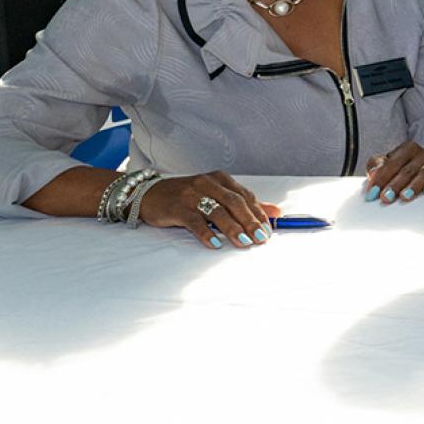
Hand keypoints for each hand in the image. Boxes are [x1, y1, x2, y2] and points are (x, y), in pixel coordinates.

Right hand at [139, 171, 277, 250]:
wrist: (147, 194)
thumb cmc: (186, 197)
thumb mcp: (216, 195)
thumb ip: (244, 204)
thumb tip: (275, 212)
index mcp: (220, 179)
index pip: (245, 196)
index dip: (259, 214)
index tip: (269, 230)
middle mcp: (207, 183)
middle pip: (234, 202)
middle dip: (250, 222)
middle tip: (261, 238)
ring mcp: (191, 194)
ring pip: (216, 211)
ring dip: (232, 228)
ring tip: (244, 242)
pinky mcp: (176, 207)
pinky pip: (194, 221)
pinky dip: (206, 233)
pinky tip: (215, 244)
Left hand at [364, 141, 423, 203]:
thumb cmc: (406, 169)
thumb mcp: (389, 165)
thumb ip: (377, 165)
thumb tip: (372, 172)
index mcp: (408, 148)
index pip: (392, 163)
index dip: (381, 179)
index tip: (372, 193)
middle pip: (408, 169)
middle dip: (395, 185)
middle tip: (386, 198)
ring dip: (414, 185)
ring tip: (405, 196)